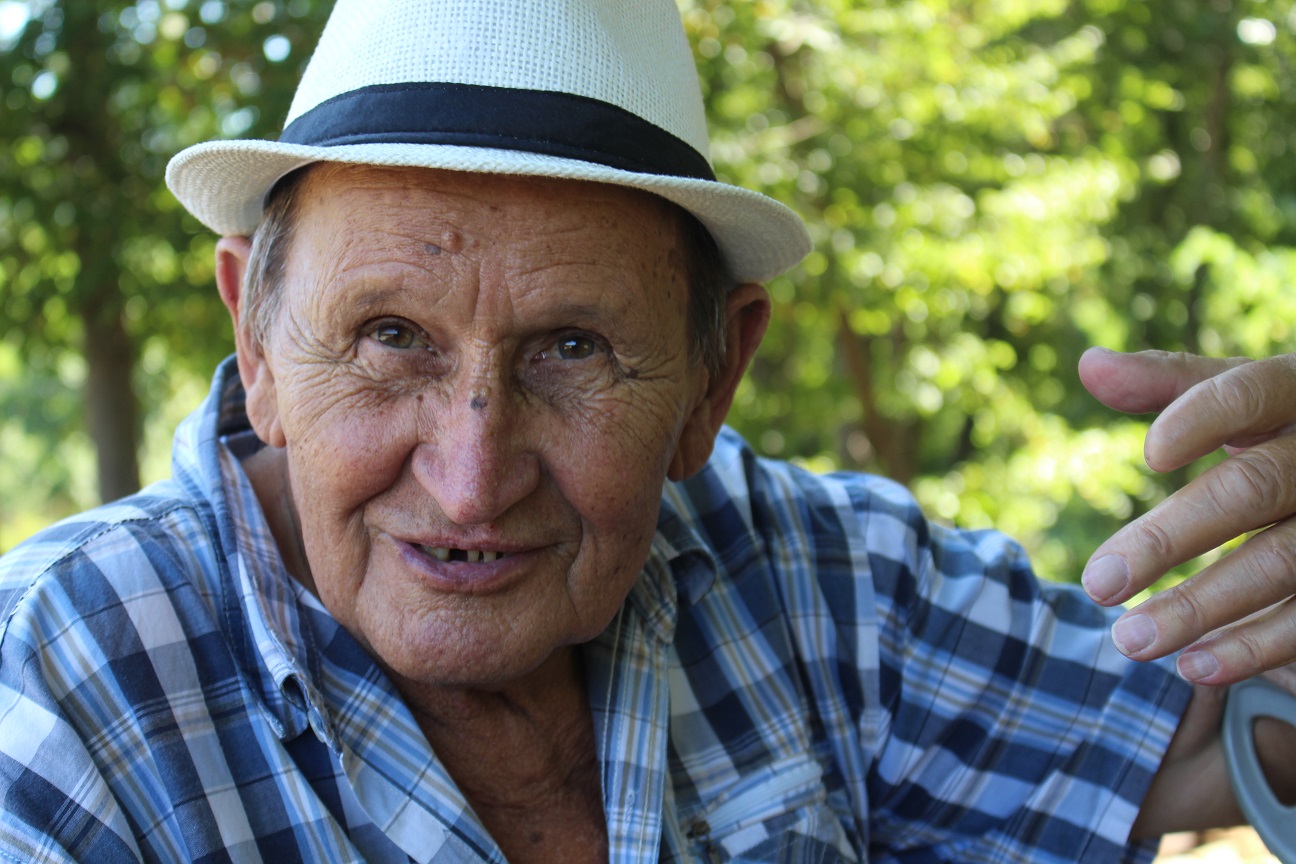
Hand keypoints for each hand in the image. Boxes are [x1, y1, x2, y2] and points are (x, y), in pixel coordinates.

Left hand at [1078, 347, 1295, 684]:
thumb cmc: (1288, 428)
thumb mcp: (1245, 395)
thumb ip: (1169, 381)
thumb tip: (1088, 365)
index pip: (1251, 389)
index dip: (1205, 417)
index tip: (1152, 455)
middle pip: (1252, 490)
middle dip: (1169, 539)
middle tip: (1096, 585)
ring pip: (1282, 563)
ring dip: (1202, 607)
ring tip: (1131, 640)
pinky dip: (1255, 647)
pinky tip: (1195, 667)